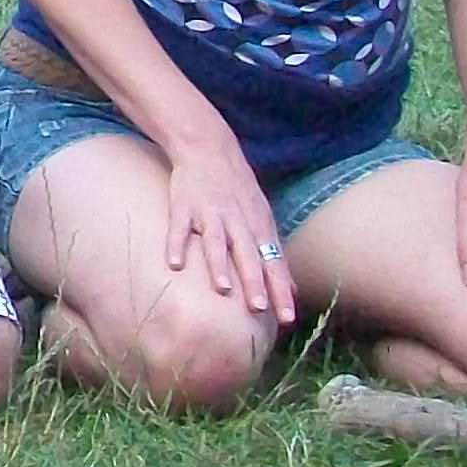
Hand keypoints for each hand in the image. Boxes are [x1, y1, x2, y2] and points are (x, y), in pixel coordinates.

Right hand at [163, 138, 294, 322]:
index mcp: (259, 227)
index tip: (287, 317)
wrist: (209, 149)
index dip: (280, 290)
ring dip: (220, 266)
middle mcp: (238, 222)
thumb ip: (274, 254)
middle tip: (260, 308)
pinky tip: (175, 264)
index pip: (274, 264)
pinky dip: (177, 245)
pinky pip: (179, 228)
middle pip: (249, 256)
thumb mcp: (263, 219)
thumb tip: (291, 288)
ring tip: (223, 289)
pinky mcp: (184, 206)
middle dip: (256, 282)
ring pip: (217, 243)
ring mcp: (210, 213)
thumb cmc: (238, 190)